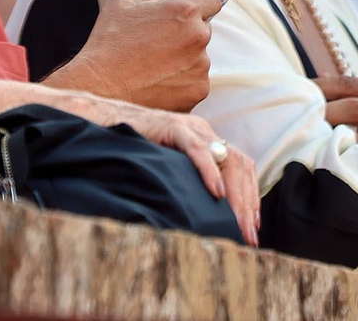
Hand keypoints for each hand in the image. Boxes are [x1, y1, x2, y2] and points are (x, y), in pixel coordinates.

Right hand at [45, 0, 217, 110]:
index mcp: (184, 11)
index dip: (198, 2)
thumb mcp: (123, 1)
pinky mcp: (198, 91)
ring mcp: (201, 67)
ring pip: (198, 56)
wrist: (101, 88)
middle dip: (185, 31)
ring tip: (151, 64)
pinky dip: (180, 80)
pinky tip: (156, 80)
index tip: (184, 11)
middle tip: (155, 41)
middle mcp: (199, 37)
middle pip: (203, 28)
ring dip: (182, 57)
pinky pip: (194, 79)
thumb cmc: (109, 43)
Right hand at [104, 104, 260, 245]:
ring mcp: (191, 128)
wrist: (105, 120)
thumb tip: (203, 213)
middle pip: (241, 166)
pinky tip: (217, 193)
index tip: (252, 227)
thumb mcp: (169, 165)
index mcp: (206, 139)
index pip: (241, 167)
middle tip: (248, 236)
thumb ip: (187, 179)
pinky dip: (211, 172)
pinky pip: (198, 150)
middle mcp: (204, 132)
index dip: (251, 197)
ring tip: (238, 222)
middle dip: (248, 204)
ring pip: (228, 160)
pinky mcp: (173, 127)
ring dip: (237, 195)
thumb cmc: (134, 147)